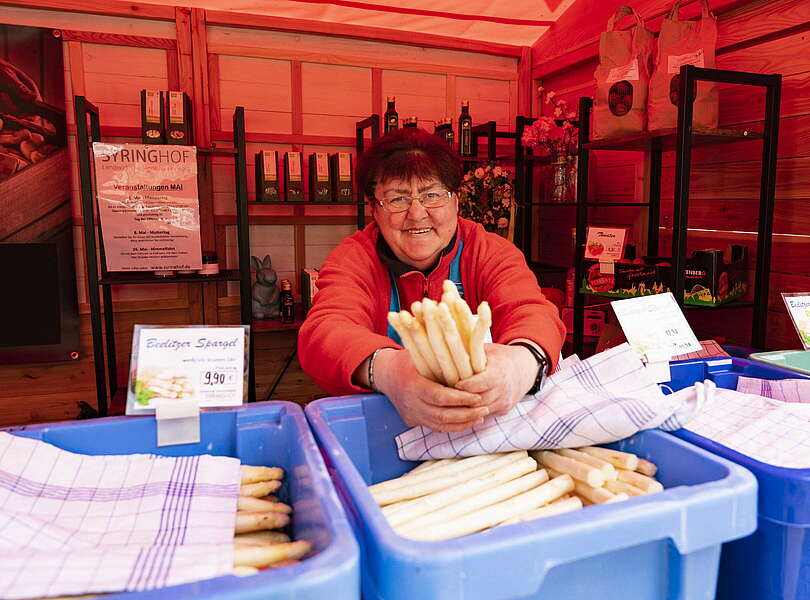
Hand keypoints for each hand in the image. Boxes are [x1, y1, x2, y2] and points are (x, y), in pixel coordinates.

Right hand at [374, 349, 488, 432]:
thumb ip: (440, 353)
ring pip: (440, 425)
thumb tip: (468, 344)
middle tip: (485, 408)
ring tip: (480, 416)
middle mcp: (410, 402)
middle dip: (466, 414)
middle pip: (441, 415)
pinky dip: (453, 426)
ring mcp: (411, 414)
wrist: (385, 374)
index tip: (477, 397)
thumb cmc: (407, 359)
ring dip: (463, 423)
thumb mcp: (420, 352)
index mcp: (412, 384)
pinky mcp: (413, 421)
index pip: (439, 397)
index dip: (460, 399)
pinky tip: (468, 421)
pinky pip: (435, 428)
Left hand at [454, 343, 538, 416]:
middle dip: (462, 400)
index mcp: (498, 372)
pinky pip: (486, 415)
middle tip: (448, 396)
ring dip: (467, 408)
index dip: (463, 386)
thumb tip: (450, 348)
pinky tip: (465, 407)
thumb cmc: (501, 357)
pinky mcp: (504, 410)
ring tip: (454, 403)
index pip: (477, 384)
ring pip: (481, 411)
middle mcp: (503, 389)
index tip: (452, 383)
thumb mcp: (489, 350)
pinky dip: (475, 412)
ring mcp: (504, 401)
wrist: (524, 369)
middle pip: (477, 400)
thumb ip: (472, 352)